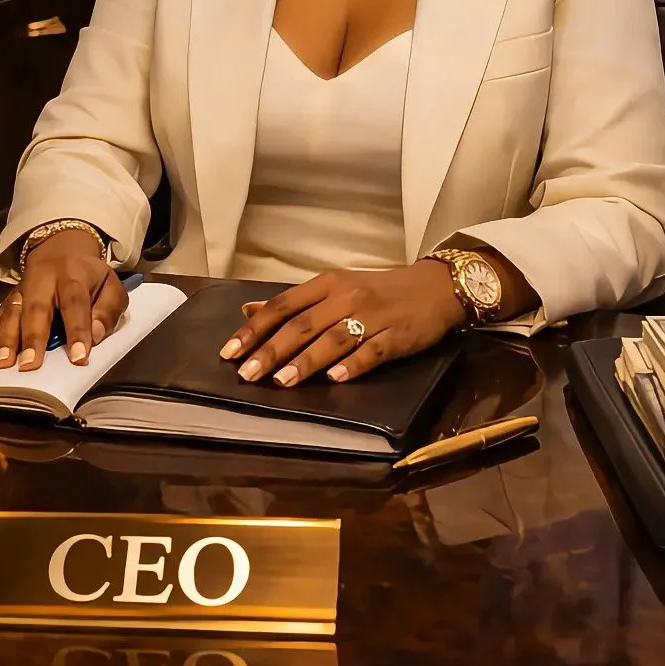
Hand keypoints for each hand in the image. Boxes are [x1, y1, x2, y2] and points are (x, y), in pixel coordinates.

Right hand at [0, 230, 126, 371]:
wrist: (62, 249)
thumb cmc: (90, 278)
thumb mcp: (111, 286)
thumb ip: (108, 310)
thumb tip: (95, 335)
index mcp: (73, 275)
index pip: (75, 303)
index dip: (77, 330)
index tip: (78, 357)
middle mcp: (44, 280)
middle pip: (37, 308)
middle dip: (32, 337)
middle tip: (29, 365)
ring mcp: (23, 289)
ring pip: (12, 312)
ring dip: (6, 339)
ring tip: (3, 363)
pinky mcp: (9, 298)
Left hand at [219, 261, 462, 386]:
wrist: (435, 287)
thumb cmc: (378, 290)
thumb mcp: (334, 287)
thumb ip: (294, 302)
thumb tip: (249, 311)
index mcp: (327, 283)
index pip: (283, 305)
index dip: (255, 329)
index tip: (229, 351)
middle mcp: (346, 296)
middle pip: (302, 324)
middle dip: (272, 350)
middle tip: (247, 374)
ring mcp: (372, 315)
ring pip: (333, 339)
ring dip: (305, 361)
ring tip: (282, 381)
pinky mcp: (397, 335)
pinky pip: (372, 350)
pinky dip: (353, 365)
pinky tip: (336, 379)